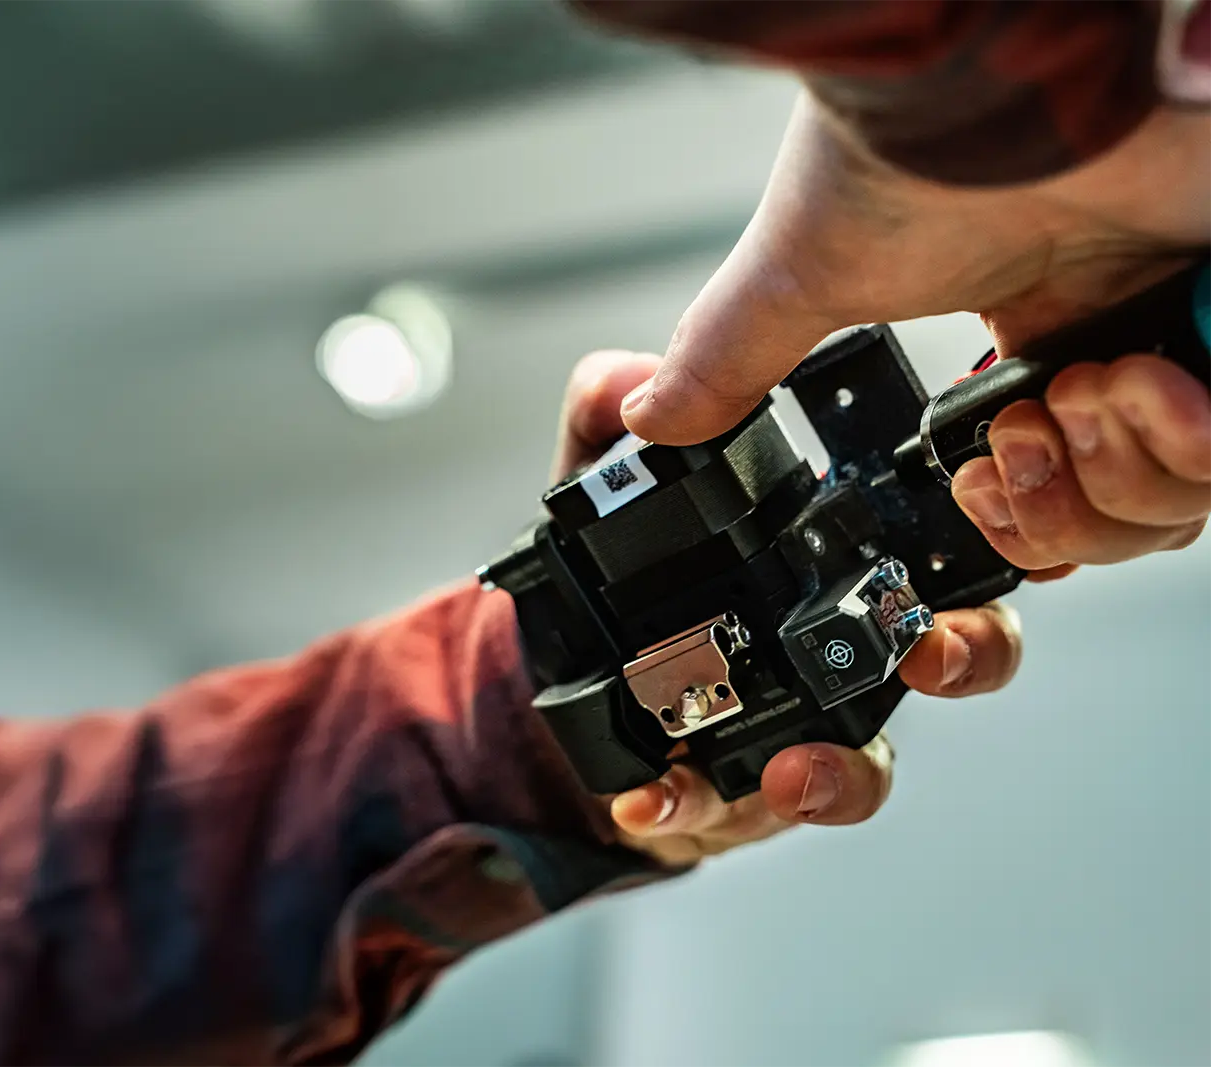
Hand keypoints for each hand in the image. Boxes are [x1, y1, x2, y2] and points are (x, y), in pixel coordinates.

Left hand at [554, 350, 1025, 866]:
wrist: (559, 686)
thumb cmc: (611, 576)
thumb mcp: (596, 483)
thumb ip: (606, 421)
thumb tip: (626, 385)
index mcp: (825, 558)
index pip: (934, 539)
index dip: (991, 535)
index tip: (998, 525)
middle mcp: (836, 645)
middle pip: (954, 653)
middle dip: (967, 653)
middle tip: (932, 654)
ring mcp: (797, 724)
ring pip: (865, 761)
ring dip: (843, 770)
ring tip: (792, 771)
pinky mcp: (735, 787)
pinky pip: (733, 810)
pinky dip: (691, 807)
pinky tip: (649, 795)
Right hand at [619, 95, 1210, 576]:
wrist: (982, 71)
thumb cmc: (908, 146)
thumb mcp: (803, 279)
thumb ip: (733, 358)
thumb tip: (650, 416)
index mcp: (1026, 337)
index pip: (1055, 481)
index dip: (1025, 520)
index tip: (981, 494)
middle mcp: (1115, 331)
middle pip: (1124, 511)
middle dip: (1066, 511)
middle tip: (1022, 438)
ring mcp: (1186, 320)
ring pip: (1186, 496)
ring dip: (1116, 473)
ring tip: (1074, 391)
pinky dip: (1186, 444)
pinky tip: (1127, 379)